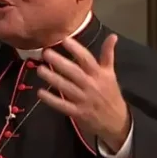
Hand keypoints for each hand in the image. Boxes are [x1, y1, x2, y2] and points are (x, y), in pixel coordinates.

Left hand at [36, 34, 130, 151]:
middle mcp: (91, 85)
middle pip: (74, 72)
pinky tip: (40, 92)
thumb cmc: (110, 94)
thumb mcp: (111, 74)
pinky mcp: (78, 112)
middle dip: (59, 62)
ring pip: (66, 87)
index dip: (76, 49)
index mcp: (99, 74)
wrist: (116, 121)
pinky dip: (51, 99)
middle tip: (46, 53)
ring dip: (52, 78)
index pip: (87, 59)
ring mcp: (84, 99)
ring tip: (40, 69)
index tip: (64, 39)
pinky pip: (62, 105)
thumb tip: (113, 36)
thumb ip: (108, 54)